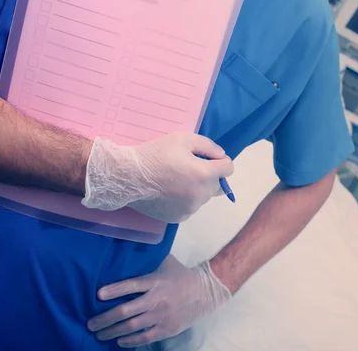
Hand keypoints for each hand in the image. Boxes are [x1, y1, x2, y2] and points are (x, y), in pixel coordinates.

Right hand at [81, 133, 233, 222]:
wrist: (128, 177)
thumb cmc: (155, 154)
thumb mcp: (182, 139)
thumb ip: (208, 146)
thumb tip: (221, 156)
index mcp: (205, 174)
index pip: (228, 169)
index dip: (221, 162)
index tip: (210, 159)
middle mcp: (202, 194)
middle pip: (218, 185)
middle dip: (210, 176)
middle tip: (191, 168)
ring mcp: (191, 208)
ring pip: (204, 197)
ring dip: (198, 188)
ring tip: (177, 180)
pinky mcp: (179, 217)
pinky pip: (191, 206)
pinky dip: (186, 199)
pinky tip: (170, 191)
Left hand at [87, 255, 230, 347]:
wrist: (206, 292)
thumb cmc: (182, 275)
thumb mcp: (166, 262)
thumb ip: (148, 260)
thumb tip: (128, 249)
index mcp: (155, 281)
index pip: (131, 285)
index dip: (114, 290)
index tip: (98, 295)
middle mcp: (156, 299)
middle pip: (126, 310)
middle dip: (105, 318)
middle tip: (90, 323)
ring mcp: (162, 315)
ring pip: (132, 326)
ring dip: (112, 331)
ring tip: (99, 334)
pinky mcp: (168, 328)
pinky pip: (145, 337)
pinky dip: (130, 341)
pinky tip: (119, 341)